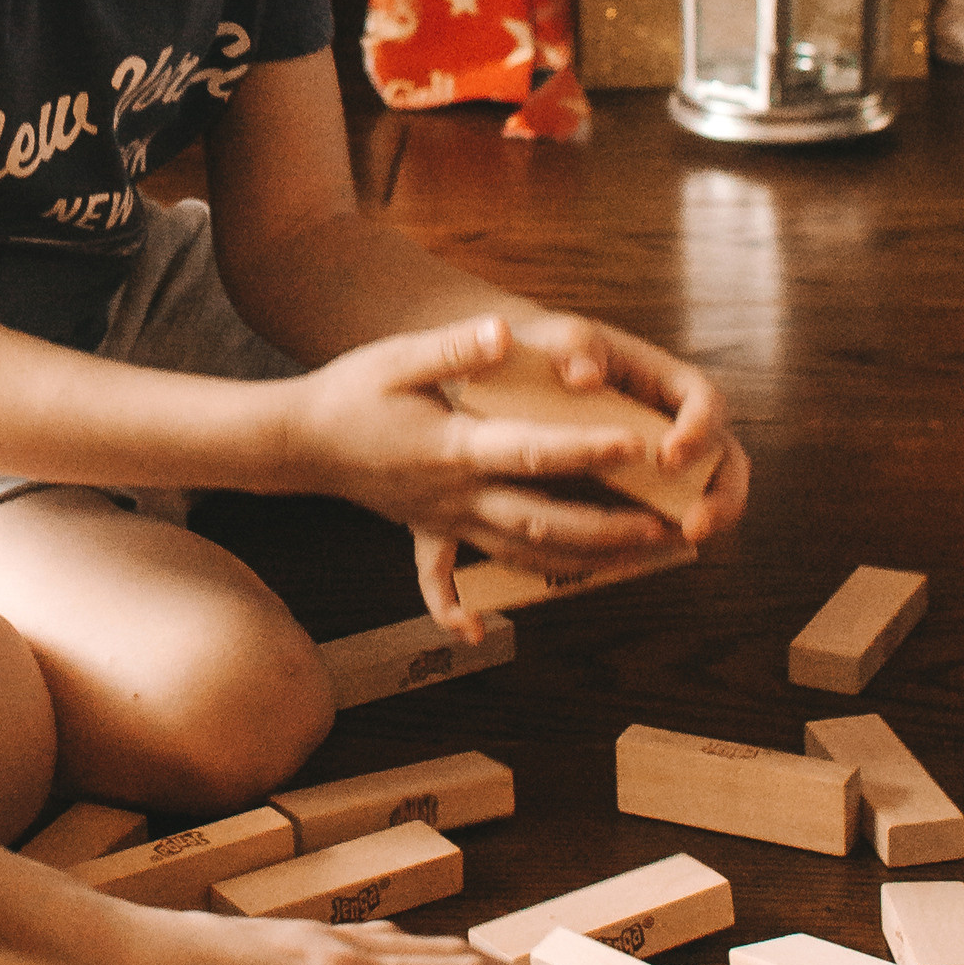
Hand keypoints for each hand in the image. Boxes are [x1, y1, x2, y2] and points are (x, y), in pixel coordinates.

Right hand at [267, 316, 670, 576]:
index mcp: (454, 447)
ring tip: (635, 560)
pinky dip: (461, 609)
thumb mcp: (398, 358)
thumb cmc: (351, 392)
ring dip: (580, 562)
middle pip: (542, 522)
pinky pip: (452, 578)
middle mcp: (455, 495)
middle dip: (607, 530)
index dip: (585, 448)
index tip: (635, 445)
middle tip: (666, 529)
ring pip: (520, 553)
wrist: (297, 440)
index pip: (532, 452)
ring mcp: (445, 519)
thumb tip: (502, 330)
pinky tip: (476, 635)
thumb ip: (454, 348)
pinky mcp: (432, 529)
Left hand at [500, 306, 750, 540]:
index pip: (704, 397)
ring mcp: (669, 455)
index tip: (670, 453)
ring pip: (711, 487)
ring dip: (709, 515)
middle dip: (722, 490)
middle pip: (725, 453)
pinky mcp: (650, 486)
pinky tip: (650, 549)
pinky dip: (672, 529)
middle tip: (695, 521)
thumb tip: (584, 376)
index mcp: (666, 378)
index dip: (699, 426)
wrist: (529, 378)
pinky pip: (675, 509)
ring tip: (685, 537)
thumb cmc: (552, 352)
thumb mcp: (560, 339)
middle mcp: (678, 419)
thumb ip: (573, 347)